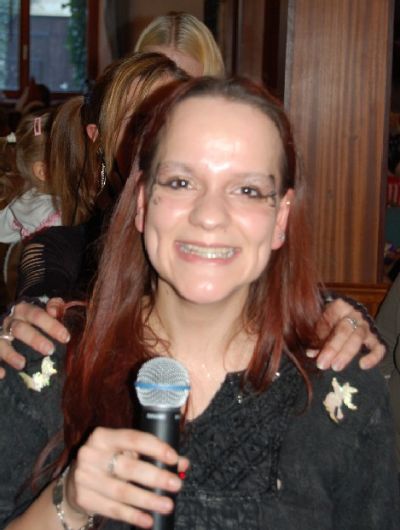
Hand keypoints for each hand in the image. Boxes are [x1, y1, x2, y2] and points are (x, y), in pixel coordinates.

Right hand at [0, 298, 69, 378]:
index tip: (66, 337)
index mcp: (23, 310)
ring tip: (22, 364)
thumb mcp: (43, 308)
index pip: (37, 315)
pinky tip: (3, 374)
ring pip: (1, 343)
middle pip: (19, 329)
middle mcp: (9, 321)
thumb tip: (55, 310)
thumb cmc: (31, 316)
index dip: (51, 325)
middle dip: (34, 339)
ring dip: (10, 354)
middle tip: (50, 350)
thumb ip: (54, 306)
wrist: (9, 321)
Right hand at [68, 427, 188, 527]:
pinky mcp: (84, 498)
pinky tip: (148, 520)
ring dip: (148, 500)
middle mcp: (91, 454)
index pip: (134, 439)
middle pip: (129, 467)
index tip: (174, 458)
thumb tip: (182, 463)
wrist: (74, 483)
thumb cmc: (109, 462)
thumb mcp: (125, 452)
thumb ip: (152, 454)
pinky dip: (133, 515)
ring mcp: (84, 477)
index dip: (156, 448)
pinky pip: (113, 509)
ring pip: (122, 491)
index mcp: (103, 436)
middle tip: (176, 484)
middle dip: (156, 477)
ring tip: (167, 504)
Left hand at [308, 298, 384, 370]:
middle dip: (333, 349)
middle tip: (322, 364)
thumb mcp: (321, 324)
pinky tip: (363, 365)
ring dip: (347, 354)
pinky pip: (379, 347)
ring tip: (336, 367)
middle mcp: (355, 315)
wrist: (344, 312)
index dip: (325, 341)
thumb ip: (316, 338)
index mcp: (339, 307)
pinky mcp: (375, 337)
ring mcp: (366, 326)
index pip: (332, 323)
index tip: (314, 355)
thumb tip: (310, 353)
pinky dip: (373, 356)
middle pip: (345, 331)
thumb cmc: (330, 319)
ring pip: (359, 338)